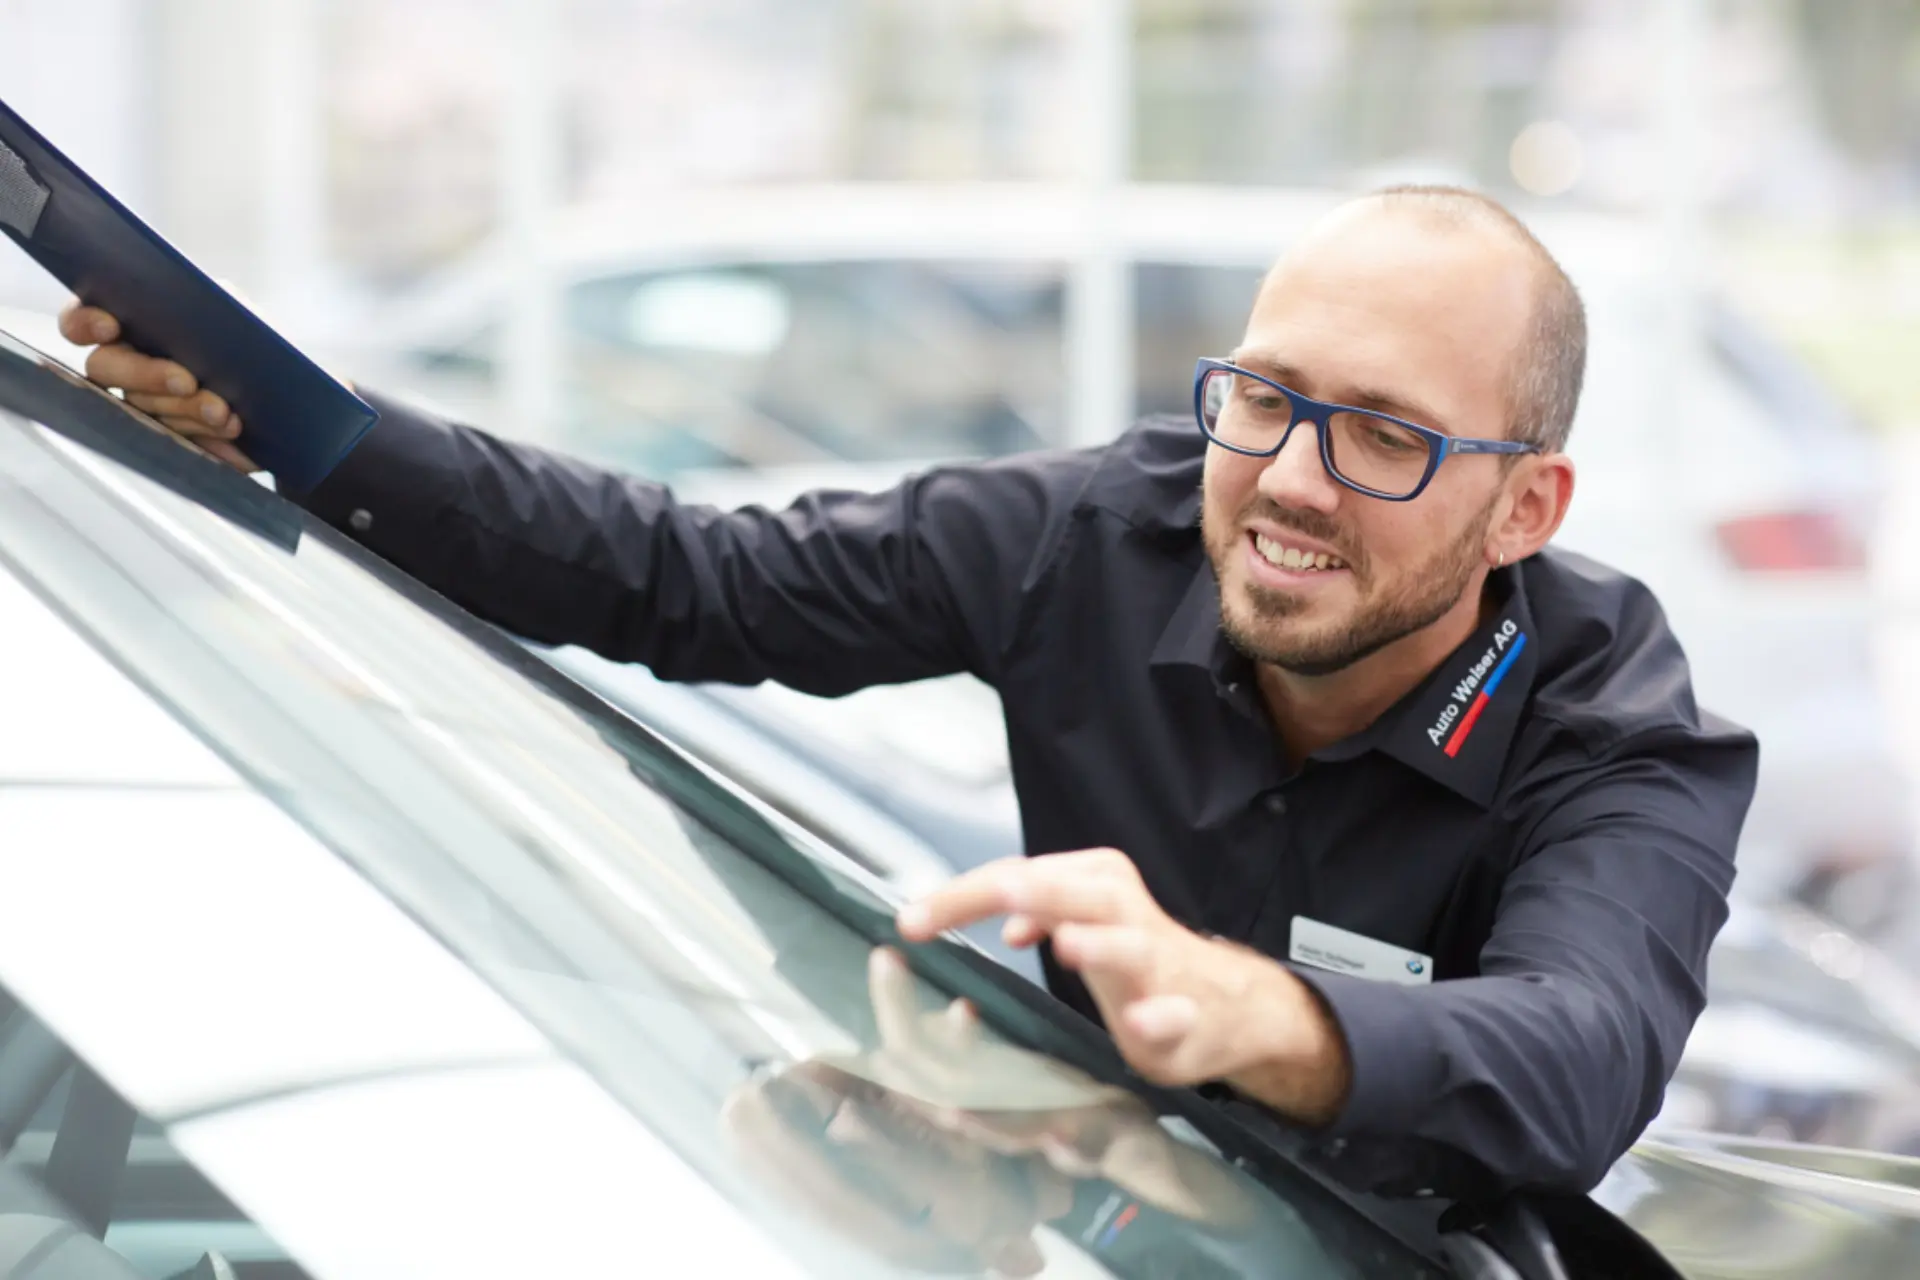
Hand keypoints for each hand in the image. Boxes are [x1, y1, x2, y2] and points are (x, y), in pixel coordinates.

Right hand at [57, 302, 255, 472]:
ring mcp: (146, 406)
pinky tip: (236, 444)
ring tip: (228, 416)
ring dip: (187, 412)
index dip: (84, 322)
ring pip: (144, 409)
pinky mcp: (174, 440)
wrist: (293, 393)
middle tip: (188, 381)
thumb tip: (198, 315)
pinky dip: (209, 445)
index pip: (82, 319)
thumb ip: (211, 307)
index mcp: (135, 323)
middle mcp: (128, 364)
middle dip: (147, 374)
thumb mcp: (240, 313)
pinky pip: (179, 446)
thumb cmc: (257, 341)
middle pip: (106, 368)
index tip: (109, 326)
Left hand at [897, 850, 1351, 1122]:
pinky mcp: (1186, 1014)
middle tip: (987, 898)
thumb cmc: (1140, 961)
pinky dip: (1159, 1016)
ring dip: (1101, 945)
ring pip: (1130, 945)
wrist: (1227, 1004)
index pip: (1018, 877)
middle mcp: (1124, 911)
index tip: (910, 921)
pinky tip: (1140, 1023)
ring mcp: (1157, 964)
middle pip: (1070, 893)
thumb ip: (1039, 917)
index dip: (961, 896)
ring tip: (1070, 946)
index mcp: (1092, 882)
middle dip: (1024, 896)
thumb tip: (1007, 924)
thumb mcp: (1081, 926)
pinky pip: (1174, 1014)